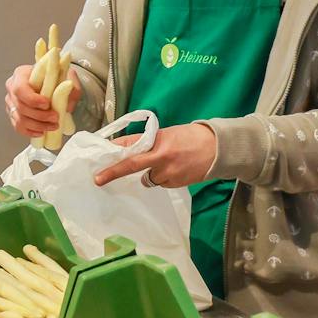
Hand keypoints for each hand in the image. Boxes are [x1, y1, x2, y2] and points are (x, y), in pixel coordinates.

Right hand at [3, 63, 80, 137]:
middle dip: (39, 115)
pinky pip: (18, 127)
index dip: (33, 99)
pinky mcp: (13, 114)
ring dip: (38, 125)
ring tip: (52, 126)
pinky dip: (30, 132)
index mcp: (21, 74)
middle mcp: (12, 88)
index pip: (20, 89)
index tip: (47, 104)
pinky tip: (42, 132)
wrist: (52, 82)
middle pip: (20, 106)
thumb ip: (70, 87)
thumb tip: (68, 102)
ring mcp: (11, 102)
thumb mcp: (67, 77)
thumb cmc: (55, 77)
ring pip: (19, 119)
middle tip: (55, 117)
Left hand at [92, 122, 217, 187]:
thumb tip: (125, 150)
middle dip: (113, 172)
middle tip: (98, 179)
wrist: (219, 148)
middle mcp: (161, 156)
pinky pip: (162, 183)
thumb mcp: (168, 134)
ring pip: (148, 178)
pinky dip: (164, 178)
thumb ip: (148, 142)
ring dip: (151, 173)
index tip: (99, 157)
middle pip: (131, 166)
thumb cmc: (191, 137)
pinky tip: (177, 169)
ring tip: (169, 163)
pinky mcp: (176, 183)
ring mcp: (169, 172)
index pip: (130, 144)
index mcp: (158, 139)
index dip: (114, 151)